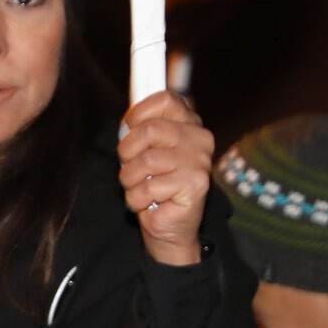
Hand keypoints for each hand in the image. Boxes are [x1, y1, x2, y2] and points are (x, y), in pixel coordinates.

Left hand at [117, 90, 212, 265]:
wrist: (170, 228)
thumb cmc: (154, 187)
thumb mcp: (144, 151)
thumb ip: (140, 130)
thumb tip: (127, 120)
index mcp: (189, 124)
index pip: (165, 99)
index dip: (139, 114)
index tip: (130, 130)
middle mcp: (199, 138)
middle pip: (150, 129)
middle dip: (128, 152)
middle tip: (131, 168)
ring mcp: (199, 161)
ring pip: (145, 160)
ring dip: (131, 179)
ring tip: (139, 188)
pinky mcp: (195, 184)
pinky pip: (148, 186)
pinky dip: (137, 199)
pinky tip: (148, 203)